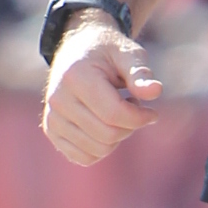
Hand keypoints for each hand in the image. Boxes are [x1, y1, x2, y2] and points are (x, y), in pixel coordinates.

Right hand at [41, 23, 162, 165]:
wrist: (77, 50)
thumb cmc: (108, 52)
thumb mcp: (128, 54)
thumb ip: (140, 73)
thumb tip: (155, 91)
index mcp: (75, 77)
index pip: (114, 114)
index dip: (140, 118)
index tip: (153, 113)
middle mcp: (58, 99)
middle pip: (107, 135)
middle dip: (130, 127)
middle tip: (133, 107)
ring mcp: (52, 117)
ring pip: (98, 150)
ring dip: (117, 136)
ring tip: (117, 111)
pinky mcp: (52, 131)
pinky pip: (85, 158)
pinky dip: (103, 148)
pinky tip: (104, 125)